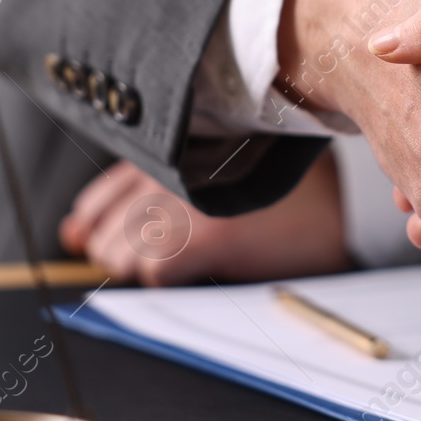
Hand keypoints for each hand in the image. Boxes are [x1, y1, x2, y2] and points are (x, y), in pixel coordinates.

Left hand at [59, 153, 349, 285]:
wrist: (347, 209)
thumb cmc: (290, 190)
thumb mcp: (213, 171)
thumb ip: (143, 188)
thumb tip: (73, 230)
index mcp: (176, 143)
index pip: (104, 193)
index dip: (96, 222)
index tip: (94, 237)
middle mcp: (174, 165)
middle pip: (105, 231)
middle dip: (125, 251)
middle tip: (173, 248)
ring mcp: (186, 198)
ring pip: (120, 255)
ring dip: (147, 266)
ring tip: (193, 256)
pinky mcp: (204, 233)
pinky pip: (151, 270)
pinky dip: (170, 277)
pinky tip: (205, 263)